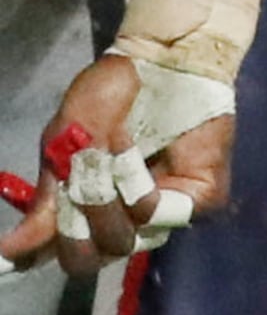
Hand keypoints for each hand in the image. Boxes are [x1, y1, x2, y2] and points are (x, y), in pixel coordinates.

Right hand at [0, 60, 230, 273]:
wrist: (165, 55)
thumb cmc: (111, 91)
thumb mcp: (66, 139)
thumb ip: (48, 198)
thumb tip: (10, 250)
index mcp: (86, 208)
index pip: (62, 255)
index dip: (42, 254)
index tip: (33, 236)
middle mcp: (122, 217)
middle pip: (89, 260)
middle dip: (80, 223)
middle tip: (84, 180)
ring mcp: (162, 210)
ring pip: (122, 242)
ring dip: (109, 199)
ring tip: (113, 148)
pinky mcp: (199, 197)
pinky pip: (162, 216)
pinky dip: (142, 189)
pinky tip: (140, 155)